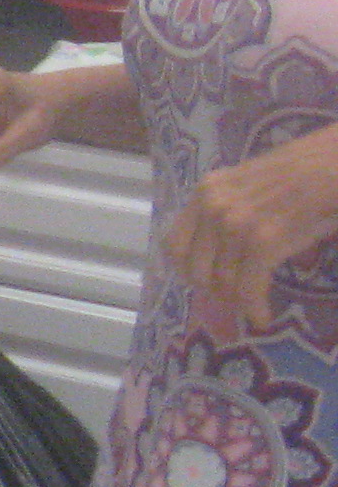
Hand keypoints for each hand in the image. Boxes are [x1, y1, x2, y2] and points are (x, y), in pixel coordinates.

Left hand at [166, 124, 337, 336]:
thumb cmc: (311, 168)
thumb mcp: (256, 185)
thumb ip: (234, 211)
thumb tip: (225, 254)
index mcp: (208, 190)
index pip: (174, 243)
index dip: (188, 271)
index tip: (207, 283)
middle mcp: (212, 205)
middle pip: (194, 268)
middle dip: (214, 291)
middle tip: (236, 299)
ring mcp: (234, 222)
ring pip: (221, 282)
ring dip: (237, 303)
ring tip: (253, 308)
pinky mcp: (262, 240)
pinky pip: (248, 288)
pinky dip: (255, 309)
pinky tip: (264, 318)